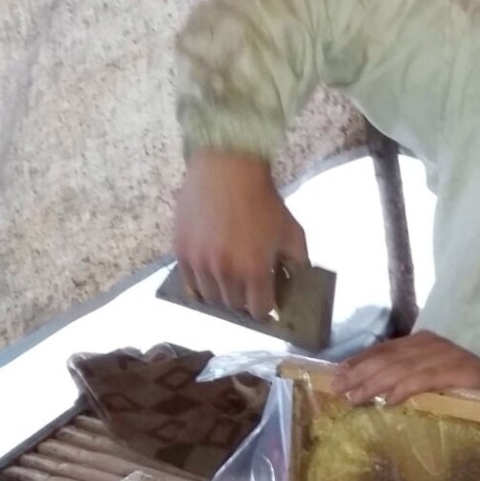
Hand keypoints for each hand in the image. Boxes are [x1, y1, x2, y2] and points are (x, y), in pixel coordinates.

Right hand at [172, 149, 307, 319]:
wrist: (227, 170)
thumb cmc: (263, 200)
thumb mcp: (292, 232)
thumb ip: (298, 264)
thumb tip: (296, 286)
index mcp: (254, 269)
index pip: (259, 310)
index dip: (266, 308)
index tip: (267, 301)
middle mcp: (224, 272)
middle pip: (234, 306)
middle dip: (245, 300)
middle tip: (249, 288)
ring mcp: (200, 262)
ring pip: (210, 297)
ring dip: (222, 293)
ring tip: (230, 279)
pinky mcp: (181, 251)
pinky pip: (189, 282)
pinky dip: (201, 283)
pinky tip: (211, 273)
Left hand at [335, 331, 479, 404]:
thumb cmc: (470, 389)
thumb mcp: (434, 379)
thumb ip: (409, 377)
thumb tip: (373, 390)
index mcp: (425, 342)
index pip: (384, 349)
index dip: (359, 361)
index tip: (336, 374)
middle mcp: (432, 343)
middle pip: (388, 357)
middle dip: (360, 373)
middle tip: (338, 388)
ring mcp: (446, 355)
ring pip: (402, 368)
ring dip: (376, 384)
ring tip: (355, 397)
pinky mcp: (459, 371)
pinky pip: (425, 379)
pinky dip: (405, 389)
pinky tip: (389, 401)